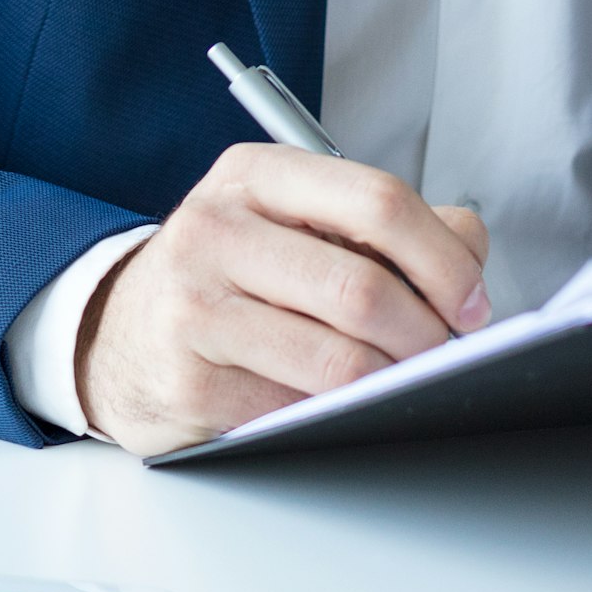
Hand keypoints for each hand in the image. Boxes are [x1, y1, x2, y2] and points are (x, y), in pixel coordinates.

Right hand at [71, 146, 491, 456]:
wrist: (121, 333)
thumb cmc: (228, 275)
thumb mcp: (294, 221)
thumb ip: (385, 225)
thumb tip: (468, 254)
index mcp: (256, 175)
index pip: (376, 202)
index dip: (442, 259)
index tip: (471, 301)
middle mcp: (216, 230)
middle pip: (361, 289)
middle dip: (427, 335)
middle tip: (446, 354)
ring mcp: (195, 307)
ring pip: (336, 360)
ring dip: (390, 382)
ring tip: (401, 380)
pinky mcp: (189, 380)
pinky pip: (296, 410)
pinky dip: (334, 416)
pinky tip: (333, 404)